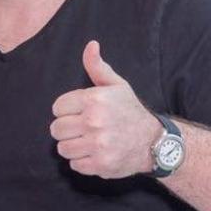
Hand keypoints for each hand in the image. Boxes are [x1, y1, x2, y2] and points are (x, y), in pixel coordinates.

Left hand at [50, 41, 162, 178]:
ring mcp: (97, 145)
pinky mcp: (100, 165)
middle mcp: (94, 122)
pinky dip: (82, 161)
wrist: (153, 141)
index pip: (57, 107)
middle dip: (66, 129)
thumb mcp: (116, 85)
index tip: (78, 113)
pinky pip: (74, 165)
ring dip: (72, 146)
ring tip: (86, 141)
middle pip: (56, 129)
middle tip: (81, 128)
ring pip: (62, 148)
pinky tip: (94, 153)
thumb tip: (90, 45)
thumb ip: (97, 67)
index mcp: (94, 99)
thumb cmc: (130, 111)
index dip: (66, 110)